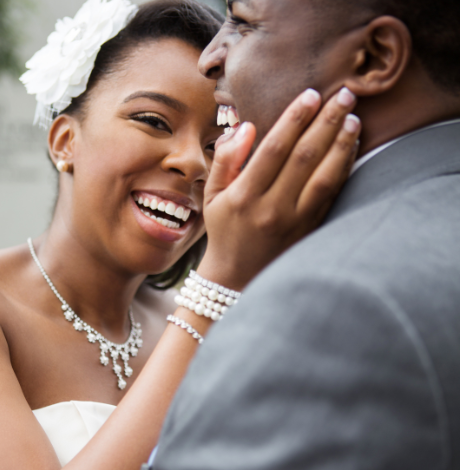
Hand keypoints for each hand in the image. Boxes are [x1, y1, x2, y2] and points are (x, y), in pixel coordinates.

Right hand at [197, 87, 360, 289]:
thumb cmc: (224, 231)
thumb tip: (247, 126)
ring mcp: (295, 221)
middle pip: (305, 156)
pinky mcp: (309, 230)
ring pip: (325, 176)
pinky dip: (344, 168)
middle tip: (344, 94)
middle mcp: (272, 208)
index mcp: (245, 196)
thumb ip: (226, 159)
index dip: (295, 118)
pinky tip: (351, 147)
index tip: (311, 94)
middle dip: (327, 121)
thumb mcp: (212, 196)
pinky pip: (332, 194)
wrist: (237, 277)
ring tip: (354, 117)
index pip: (275, 148)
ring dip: (342, 143)